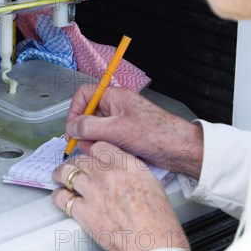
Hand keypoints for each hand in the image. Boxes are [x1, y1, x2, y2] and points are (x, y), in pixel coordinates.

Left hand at [52, 142, 189, 250]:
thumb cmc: (157, 218)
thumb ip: (132, 170)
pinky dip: (59, 196)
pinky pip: (62, 198)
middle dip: (76, 162)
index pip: (100, 147)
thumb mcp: (150, 181)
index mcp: (125, 164)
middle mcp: (106, 174)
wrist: (151, 241)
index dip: (92, 150)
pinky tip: (59, 195)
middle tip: (73, 165)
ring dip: (61, 174)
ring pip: (68, 173)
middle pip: (82, 159)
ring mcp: (93, 191)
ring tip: (59, 175)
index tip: (90, 154)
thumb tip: (122, 170)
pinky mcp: (83, 211)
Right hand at [66, 86, 202, 178]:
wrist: (179, 148)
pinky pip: (107, 139)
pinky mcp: (126, 135)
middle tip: (83, 144)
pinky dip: (103, 147)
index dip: (75, 110)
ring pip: (97, 128)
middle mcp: (117, 106)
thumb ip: (89, 127)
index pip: (85, 95)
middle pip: (89, 113)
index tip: (72, 128)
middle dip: (84, 130)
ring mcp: (121, 121)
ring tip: (97, 151)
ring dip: (93, 140)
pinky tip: (108, 155)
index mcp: (115, 96)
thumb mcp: (116, 129)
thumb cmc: (156, 133)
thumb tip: (71, 127)